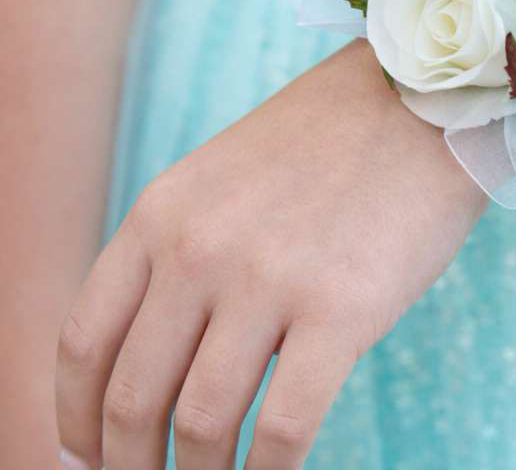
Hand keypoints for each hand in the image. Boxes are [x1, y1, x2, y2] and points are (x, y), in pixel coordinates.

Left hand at [54, 39, 487, 468]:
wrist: (420, 99)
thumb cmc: (332, 142)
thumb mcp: (228, 175)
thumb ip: (183, 249)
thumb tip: (161, 354)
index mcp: (163, 212)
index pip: (84, 342)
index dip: (77, 418)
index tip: (90, 455)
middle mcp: (200, 248)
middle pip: (133, 397)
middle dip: (131, 465)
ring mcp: (268, 278)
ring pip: (201, 424)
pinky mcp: (341, 308)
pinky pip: (283, 428)